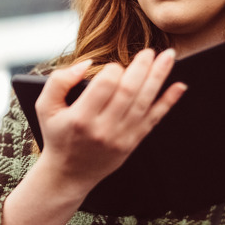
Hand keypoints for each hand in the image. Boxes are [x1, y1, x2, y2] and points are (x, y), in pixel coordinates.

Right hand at [34, 48, 186, 194]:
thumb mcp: (44, 107)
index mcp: (81, 118)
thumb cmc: (57, 135)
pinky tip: (179, 86)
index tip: (114, 65)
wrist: (68, 174)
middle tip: (150, 51)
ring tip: (168, 57)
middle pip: (129, 91)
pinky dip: (169, 101)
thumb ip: (59, 80)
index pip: (105, 85)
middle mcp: (103, 129)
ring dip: (158, 77)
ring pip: (145, 102)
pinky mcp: (132, 143)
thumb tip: (86, 64)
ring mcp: (121, 138)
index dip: (113, 69)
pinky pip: (154, 119)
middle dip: (142, 67)